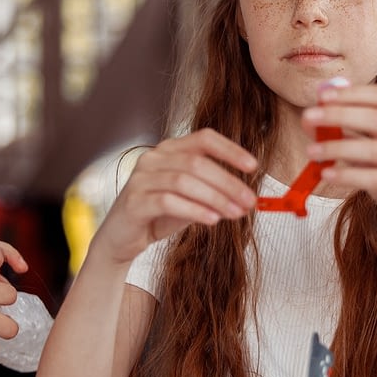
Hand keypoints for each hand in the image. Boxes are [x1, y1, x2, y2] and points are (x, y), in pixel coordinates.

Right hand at [93, 129, 258, 264]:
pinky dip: (194, 210)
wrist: (122, 238)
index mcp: (169, 150)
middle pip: (197, 162)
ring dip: (215, 198)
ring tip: (235, 213)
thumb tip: (245, 197)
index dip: (230, 150)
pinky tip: (211, 220)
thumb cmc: (158, 214)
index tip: (253, 166)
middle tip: (249, 201)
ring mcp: (141, 178)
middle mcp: (154, 158)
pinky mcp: (134, 202)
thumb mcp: (190, 199)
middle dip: (228, 183)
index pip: (204, 138)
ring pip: (184, 181)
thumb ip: (212, 192)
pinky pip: (168, 201)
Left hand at [301, 82, 376, 241]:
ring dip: (337, 148)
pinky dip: (348, 175)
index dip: (352, 94)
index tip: (321, 96)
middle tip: (308, 118)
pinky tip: (327, 174)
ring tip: (311, 151)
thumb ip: (346, 132)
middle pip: (376, 119)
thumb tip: (311, 118)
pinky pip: (376, 180)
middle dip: (339, 115)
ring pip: (374, 150)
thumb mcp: (367, 150)